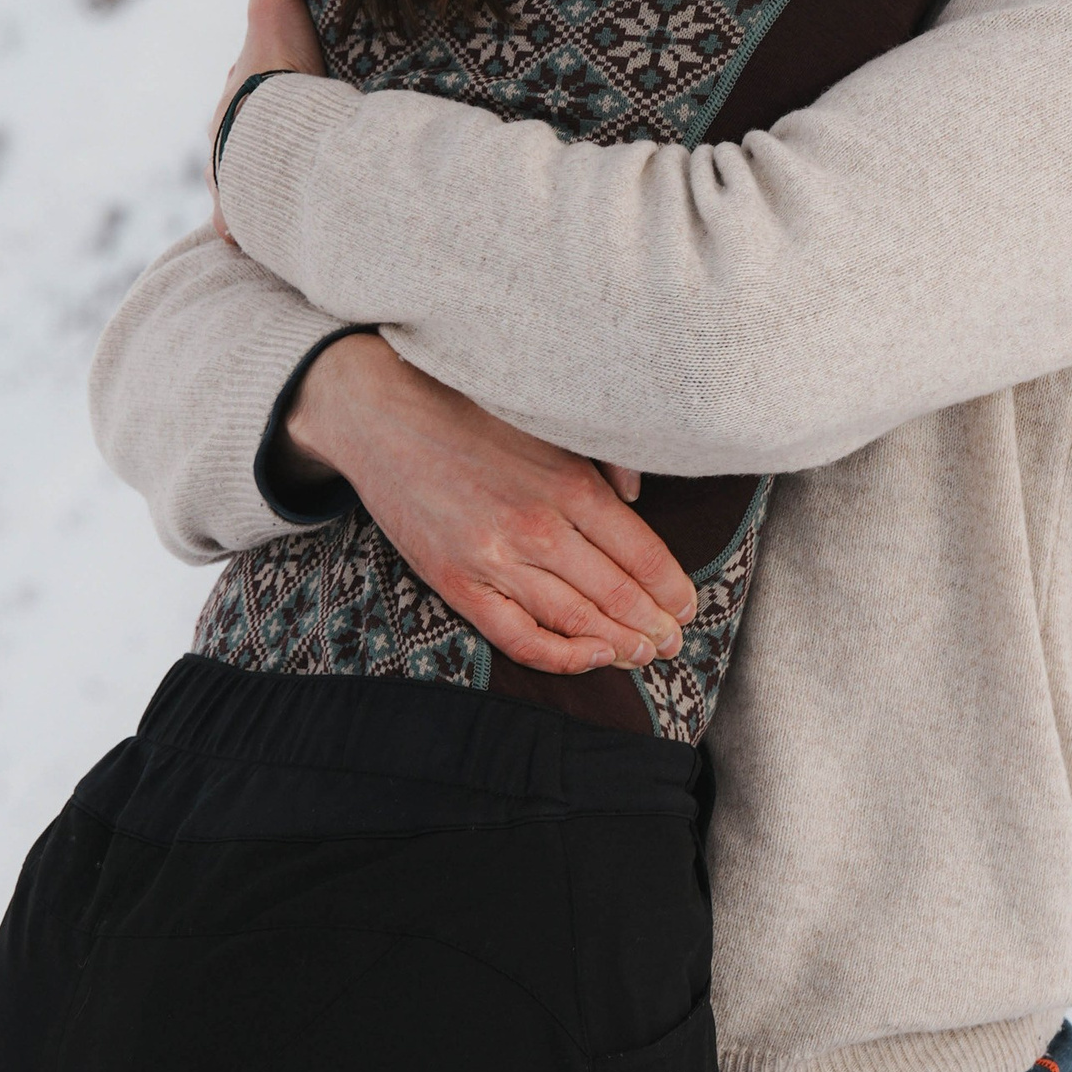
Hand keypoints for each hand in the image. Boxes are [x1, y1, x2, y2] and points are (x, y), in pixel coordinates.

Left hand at [211, 0, 328, 240]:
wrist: (277, 139)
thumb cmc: (277, 80)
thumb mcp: (275, 17)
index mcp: (230, 104)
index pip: (246, 91)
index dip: (270, 84)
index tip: (296, 83)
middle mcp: (224, 147)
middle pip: (243, 140)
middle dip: (265, 139)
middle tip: (303, 137)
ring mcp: (233, 186)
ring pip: (244, 184)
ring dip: (264, 184)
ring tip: (296, 190)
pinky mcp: (247, 221)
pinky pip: (251, 229)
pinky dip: (259, 231)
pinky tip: (273, 237)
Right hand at [284, 335, 697, 675]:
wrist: (383, 418)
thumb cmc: (472, 414)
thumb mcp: (548, 422)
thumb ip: (603, 458)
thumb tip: (639, 497)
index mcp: (570, 483)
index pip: (641, 552)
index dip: (671, 588)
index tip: (688, 606)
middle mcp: (539, 526)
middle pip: (616, 593)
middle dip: (654, 624)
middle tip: (675, 643)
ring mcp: (496, 560)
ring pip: (575, 620)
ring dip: (619, 643)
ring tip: (645, 654)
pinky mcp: (457, 584)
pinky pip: (518, 637)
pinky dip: (560, 656)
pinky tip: (591, 658)